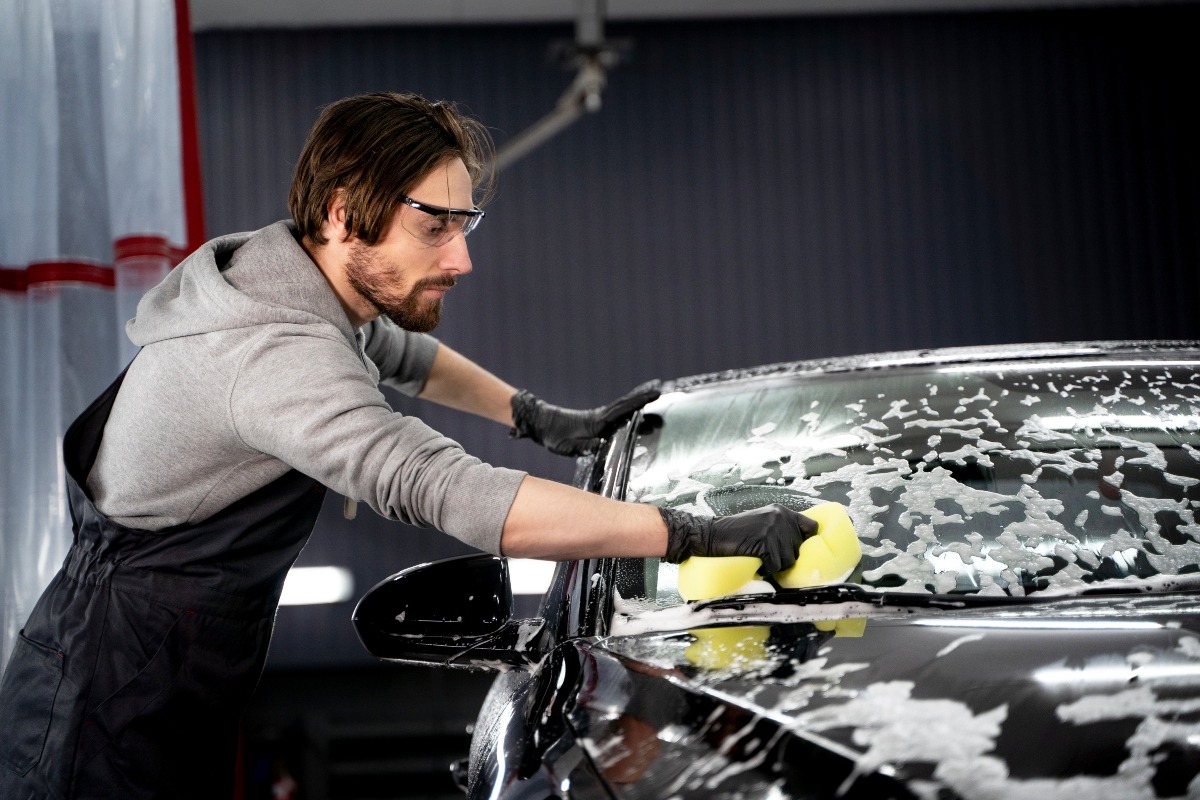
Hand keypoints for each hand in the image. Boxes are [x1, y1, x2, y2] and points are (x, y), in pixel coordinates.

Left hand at [510, 382, 660, 455]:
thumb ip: (581, 446)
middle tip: (660, 389)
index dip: (637, 403)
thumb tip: (599, 445)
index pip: (621, 411)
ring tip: (653, 394)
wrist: (541, 423)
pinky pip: (615, 414)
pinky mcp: (595, 422)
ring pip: (621, 407)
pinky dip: (627, 408)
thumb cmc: (552, 436)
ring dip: (637, 401)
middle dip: (642, 398)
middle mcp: (600, 417)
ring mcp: (598, 418)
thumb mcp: (564, 446)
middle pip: (625, 405)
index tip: (653, 394)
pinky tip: (634, 410)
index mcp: (596, 423)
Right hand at [660, 504, 816, 574]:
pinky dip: (765, 569)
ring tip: (759, 558)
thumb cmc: (735, 534)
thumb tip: (802, 549)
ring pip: (788, 561)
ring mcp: (773, 529)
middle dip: (784, 558)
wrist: (711, 535)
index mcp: (782, 511)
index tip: (796, 549)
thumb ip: (781, 529)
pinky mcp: (765, 542)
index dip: (807, 541)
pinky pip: (775, 566)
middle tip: (766, 556)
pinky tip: (754, 561)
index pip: (812, 527)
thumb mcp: (762, 523)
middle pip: (799, 550)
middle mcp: (781, 517)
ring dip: (775, 566)